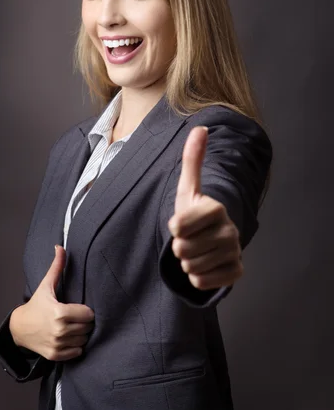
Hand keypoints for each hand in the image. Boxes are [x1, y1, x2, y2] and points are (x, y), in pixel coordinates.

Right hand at [9, 245, 94, 360]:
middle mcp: (59, 330)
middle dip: (84, 322)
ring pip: (84, 340)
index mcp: (60, 313)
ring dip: (80, 334)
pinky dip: (75, 346)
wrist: (19, 328)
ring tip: (72, 327)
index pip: (89, 314)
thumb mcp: (46, 285)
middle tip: (75, 317)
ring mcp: (57, 344)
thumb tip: (60, 247)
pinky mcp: (55, 355)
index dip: (85, 311)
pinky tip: (68, 338)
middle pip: (88, 328)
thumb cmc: (36, 305)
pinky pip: (77, 352)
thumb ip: (57, 266)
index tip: (78, 308)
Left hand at [168, 126, 242, 290]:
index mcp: (215, 208)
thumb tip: (200, 127)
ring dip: (187, 262)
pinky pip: (202, 282)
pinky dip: (198, 277)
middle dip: (179, 247)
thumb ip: (192, 160)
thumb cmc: (194, 214)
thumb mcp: (188, 189)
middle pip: (182, 249)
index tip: (181, 223)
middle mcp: (230, 230)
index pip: (177, 226)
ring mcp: (235, 252)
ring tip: (196, 250)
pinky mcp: (236, 272)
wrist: (211, 240)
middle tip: (189, 239)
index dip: (174, 227)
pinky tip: (205, 265)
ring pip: (191, 267)